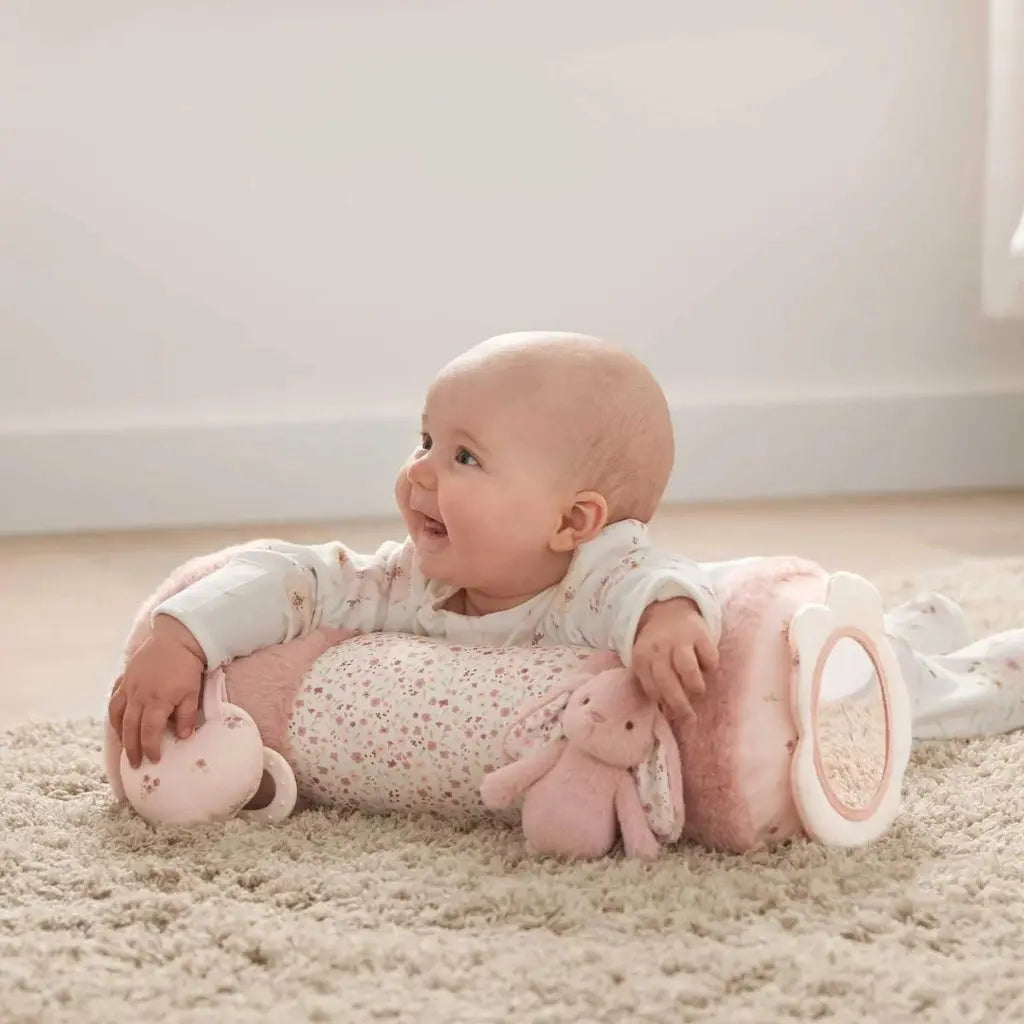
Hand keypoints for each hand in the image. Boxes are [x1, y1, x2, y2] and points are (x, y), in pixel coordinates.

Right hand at [108, 615, 206, 768]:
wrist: (177, 637)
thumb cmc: (188, 666)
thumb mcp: (192, 693)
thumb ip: (186, 716)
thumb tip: (184, 738)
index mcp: (156, 701)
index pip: (148, 733)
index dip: (150, 749)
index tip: (154, 760)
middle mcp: (138, 696)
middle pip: (130, 728)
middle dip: (131, 748)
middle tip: (134, 764)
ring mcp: (129, 686)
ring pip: (117, 714)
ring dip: (119, 732)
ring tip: (123, 745)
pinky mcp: (125, 676)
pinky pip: (114, 698)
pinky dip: (114, 712)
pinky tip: (117, 719)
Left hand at [632, 597, 717, 721]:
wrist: (670, 609)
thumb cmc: (659, 646)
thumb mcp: (649, 661)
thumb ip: (654, 684)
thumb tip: (670, 714)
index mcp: (641, 658)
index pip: (651, 689)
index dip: (663, 703)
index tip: (672, 713)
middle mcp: (658, 649)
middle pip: (667, 683)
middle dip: (680, 706)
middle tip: (690, 719)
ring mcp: (679, 640)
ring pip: (688, 671)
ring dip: (695, 687)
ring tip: (698, 691)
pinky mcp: (700, 634)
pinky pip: (709, 658)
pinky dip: (710, 667)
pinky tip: (706, 666)